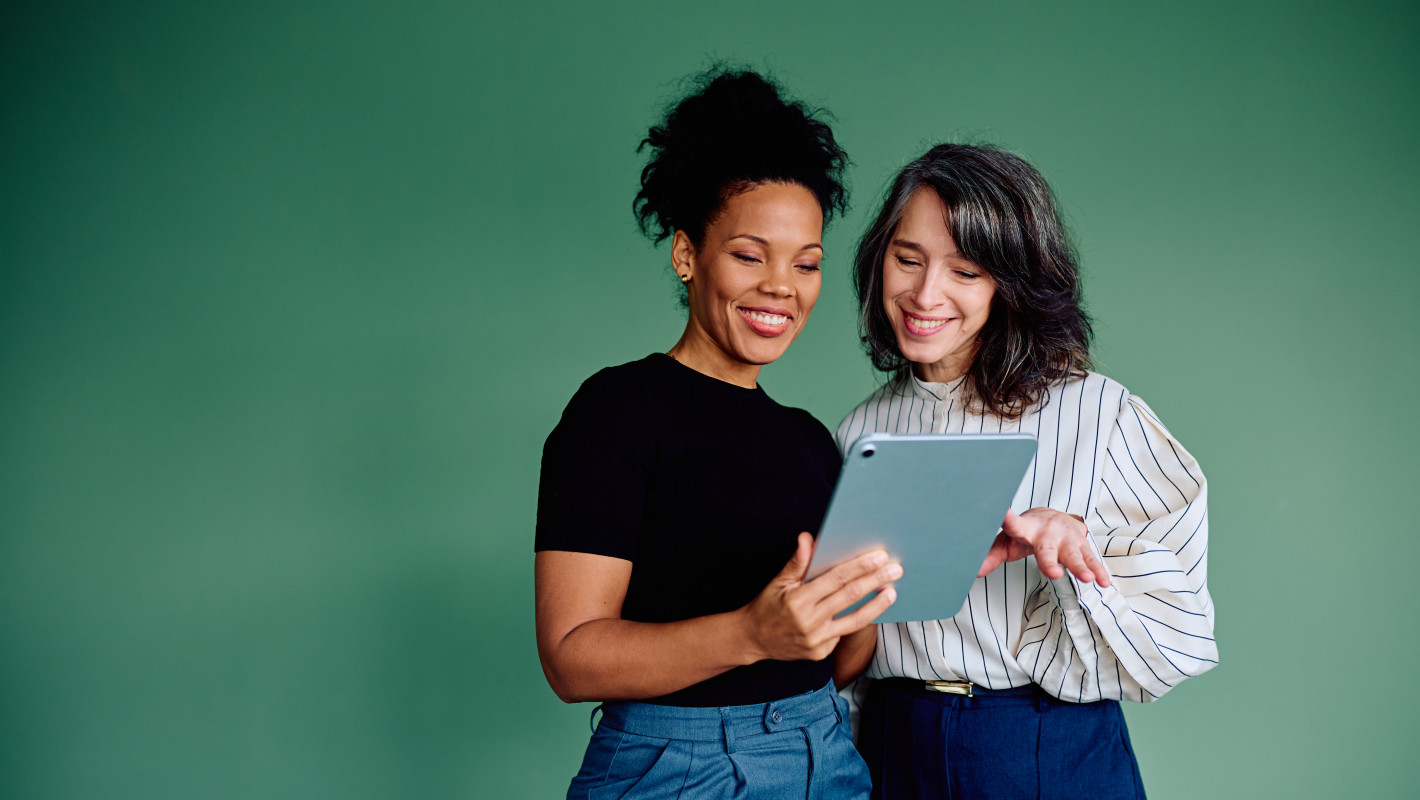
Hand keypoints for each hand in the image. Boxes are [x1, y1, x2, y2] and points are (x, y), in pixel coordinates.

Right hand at [743, 532, 900, 661]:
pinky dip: (854, 620)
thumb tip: (808, 538)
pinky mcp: (820, 653)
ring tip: (892, 592)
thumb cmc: (766, 606)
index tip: (879, 556)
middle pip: (850, 597)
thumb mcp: (778, 582)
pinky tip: (866, 609)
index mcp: (798, 601)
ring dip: (876, 605)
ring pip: (854, 621)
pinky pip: (842, 634)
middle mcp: (809, 622)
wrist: (752, 640)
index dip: (859, 566)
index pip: (836, 579)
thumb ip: (797, 562)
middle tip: (896, 569)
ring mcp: (816, 641)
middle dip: (876, 580)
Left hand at [978, 508, 1110, 586]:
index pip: (1014, 525)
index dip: (1007, 520)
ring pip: (1074, 554)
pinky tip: (1104, 582)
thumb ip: (991, 555)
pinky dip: (1099, 571)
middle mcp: (1048, 532)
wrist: (1054, 516)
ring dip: (1081, 567)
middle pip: (1048, 549)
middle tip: (1054, 574)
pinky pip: (1092, 560)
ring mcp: (1067, 538)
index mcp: (1026, 529)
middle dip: (1051, 561)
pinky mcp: (1082, 545)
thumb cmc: (1028, 532)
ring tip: (1088, 579)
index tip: (1002, 514)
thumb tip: (973, 571)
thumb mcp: (1008, 542)